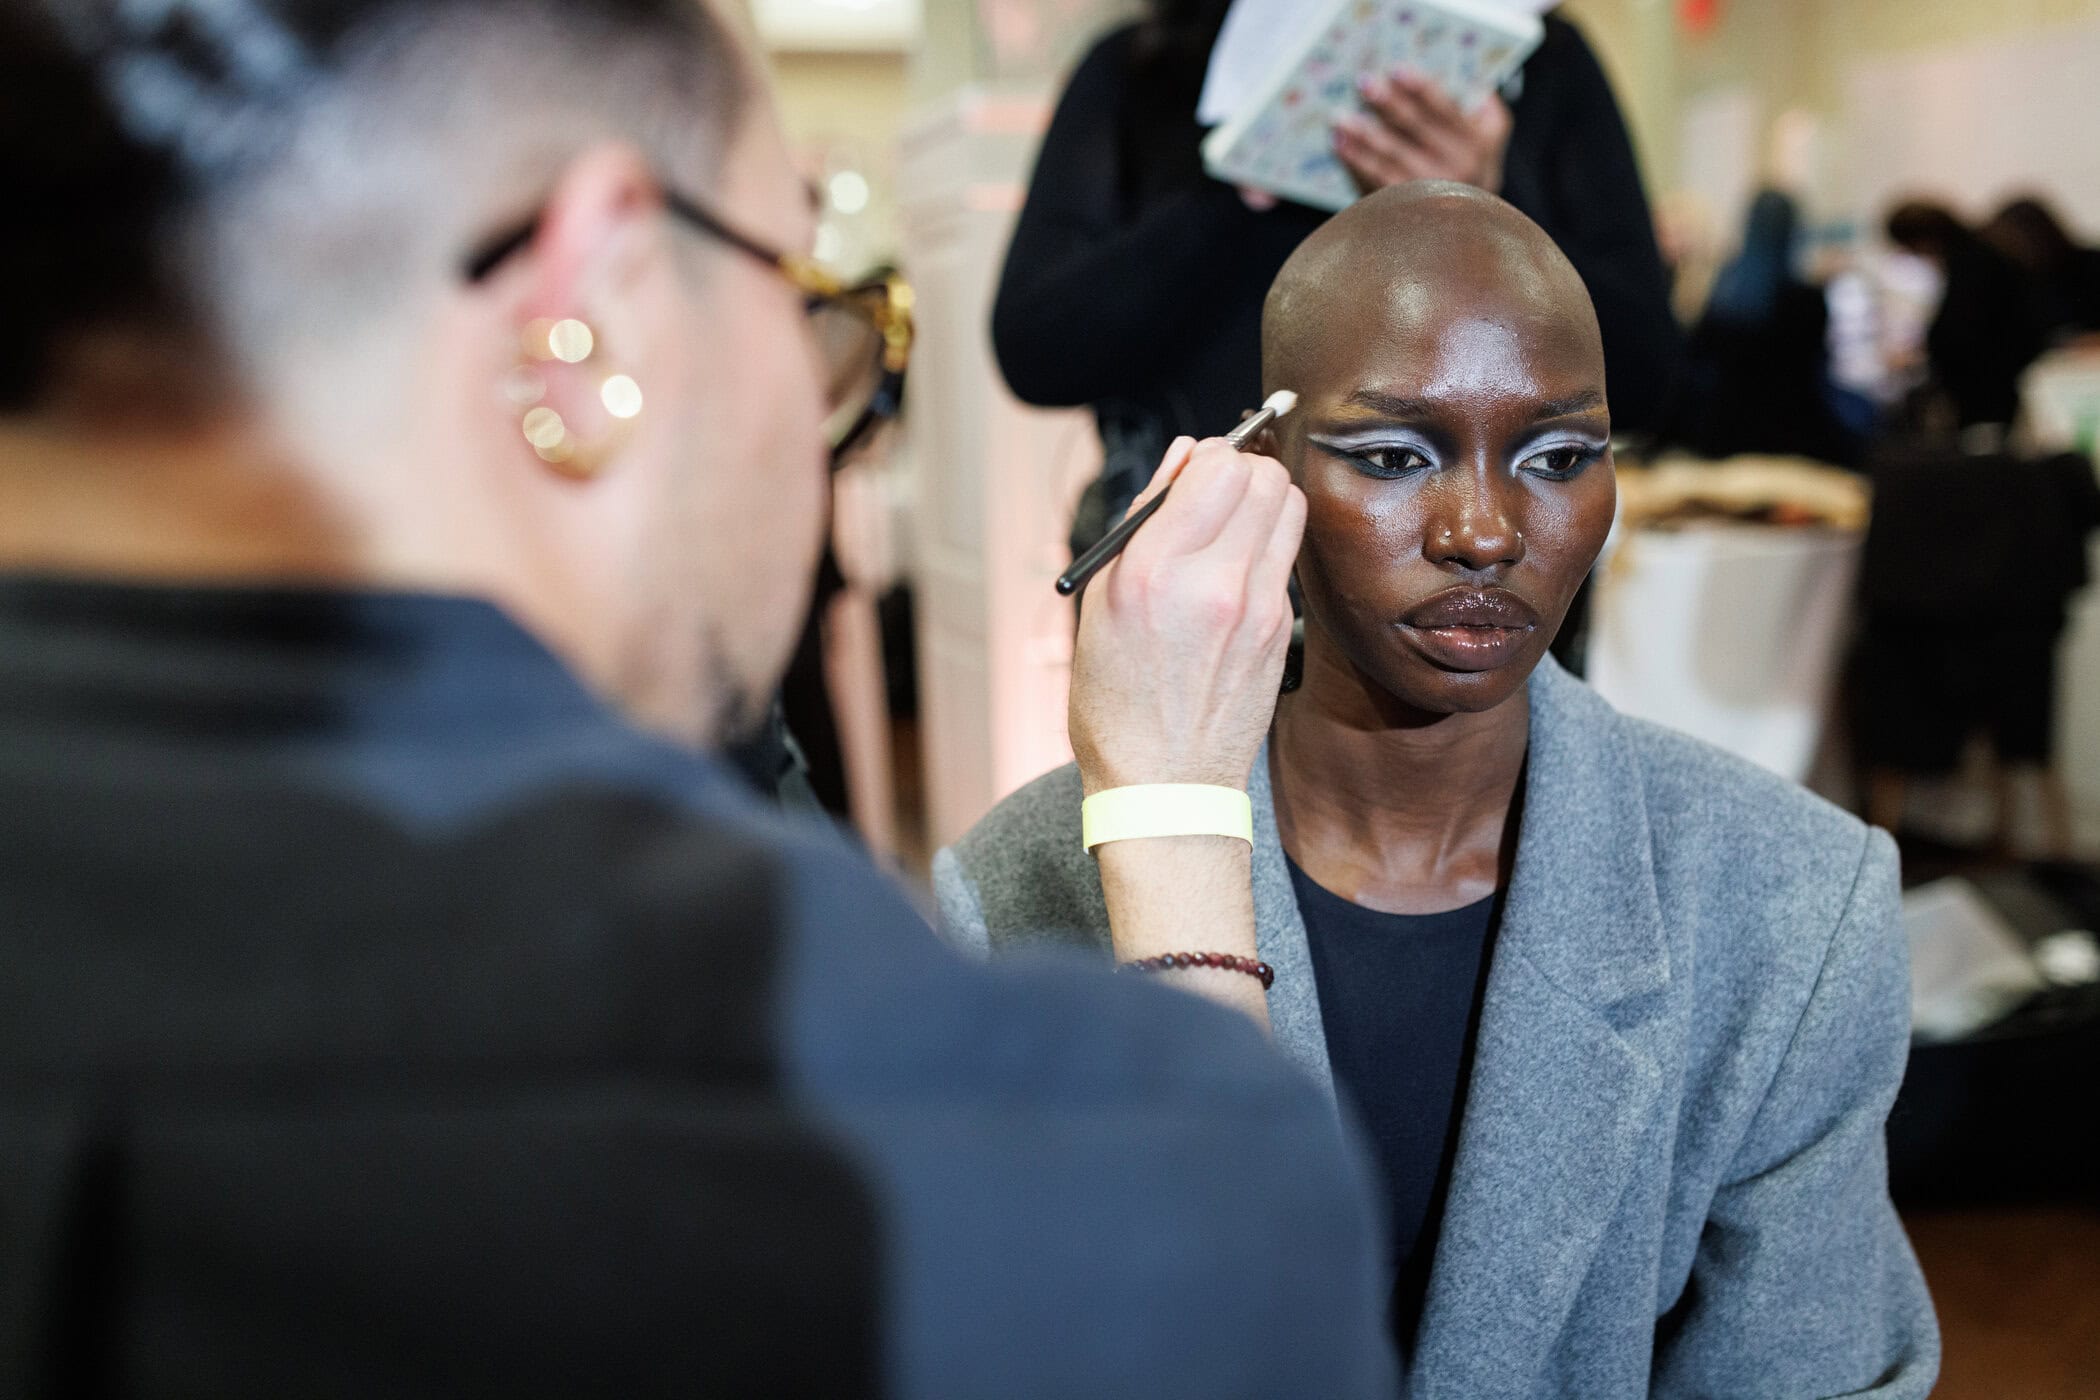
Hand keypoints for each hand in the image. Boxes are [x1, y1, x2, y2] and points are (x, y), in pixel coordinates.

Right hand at [1068, 436, 1304, 796]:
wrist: (1164, 785)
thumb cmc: (1117, 701)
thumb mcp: (1099, 603)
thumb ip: (1141, 521)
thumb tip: (1181, 459)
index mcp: (1152, 570)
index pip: (1218, 465)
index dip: (1209, 456)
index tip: (1195, 471)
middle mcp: (1212, 582)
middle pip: (1265, 476)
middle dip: (1244, 470)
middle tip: (1218, 492)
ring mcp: (1257, 608)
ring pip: (1290, 507)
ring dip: (1264, 501)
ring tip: (1232, 527)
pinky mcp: (1281, 629)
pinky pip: (1286, 557)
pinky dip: (1266, 548)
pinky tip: (1236, 575)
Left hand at [1334, 68, 1512, 194]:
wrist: (1465, 226)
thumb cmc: (1469, 167)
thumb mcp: (1490, 139)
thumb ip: (1485, 110)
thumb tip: (1473, 85)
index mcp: (1476, 144)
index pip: (1446, 110)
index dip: (1421, 89)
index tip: (1396, 69)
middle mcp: (1456, 169)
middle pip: (1414, 130)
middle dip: (1387, 105)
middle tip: (1363, 82)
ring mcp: (1429, 192)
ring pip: (1391, 158)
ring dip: (1363, 135)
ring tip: (1340, 116)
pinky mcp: (1404, 209)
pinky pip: (1375, 181)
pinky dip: (1355, 161)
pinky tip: (1339, 143)